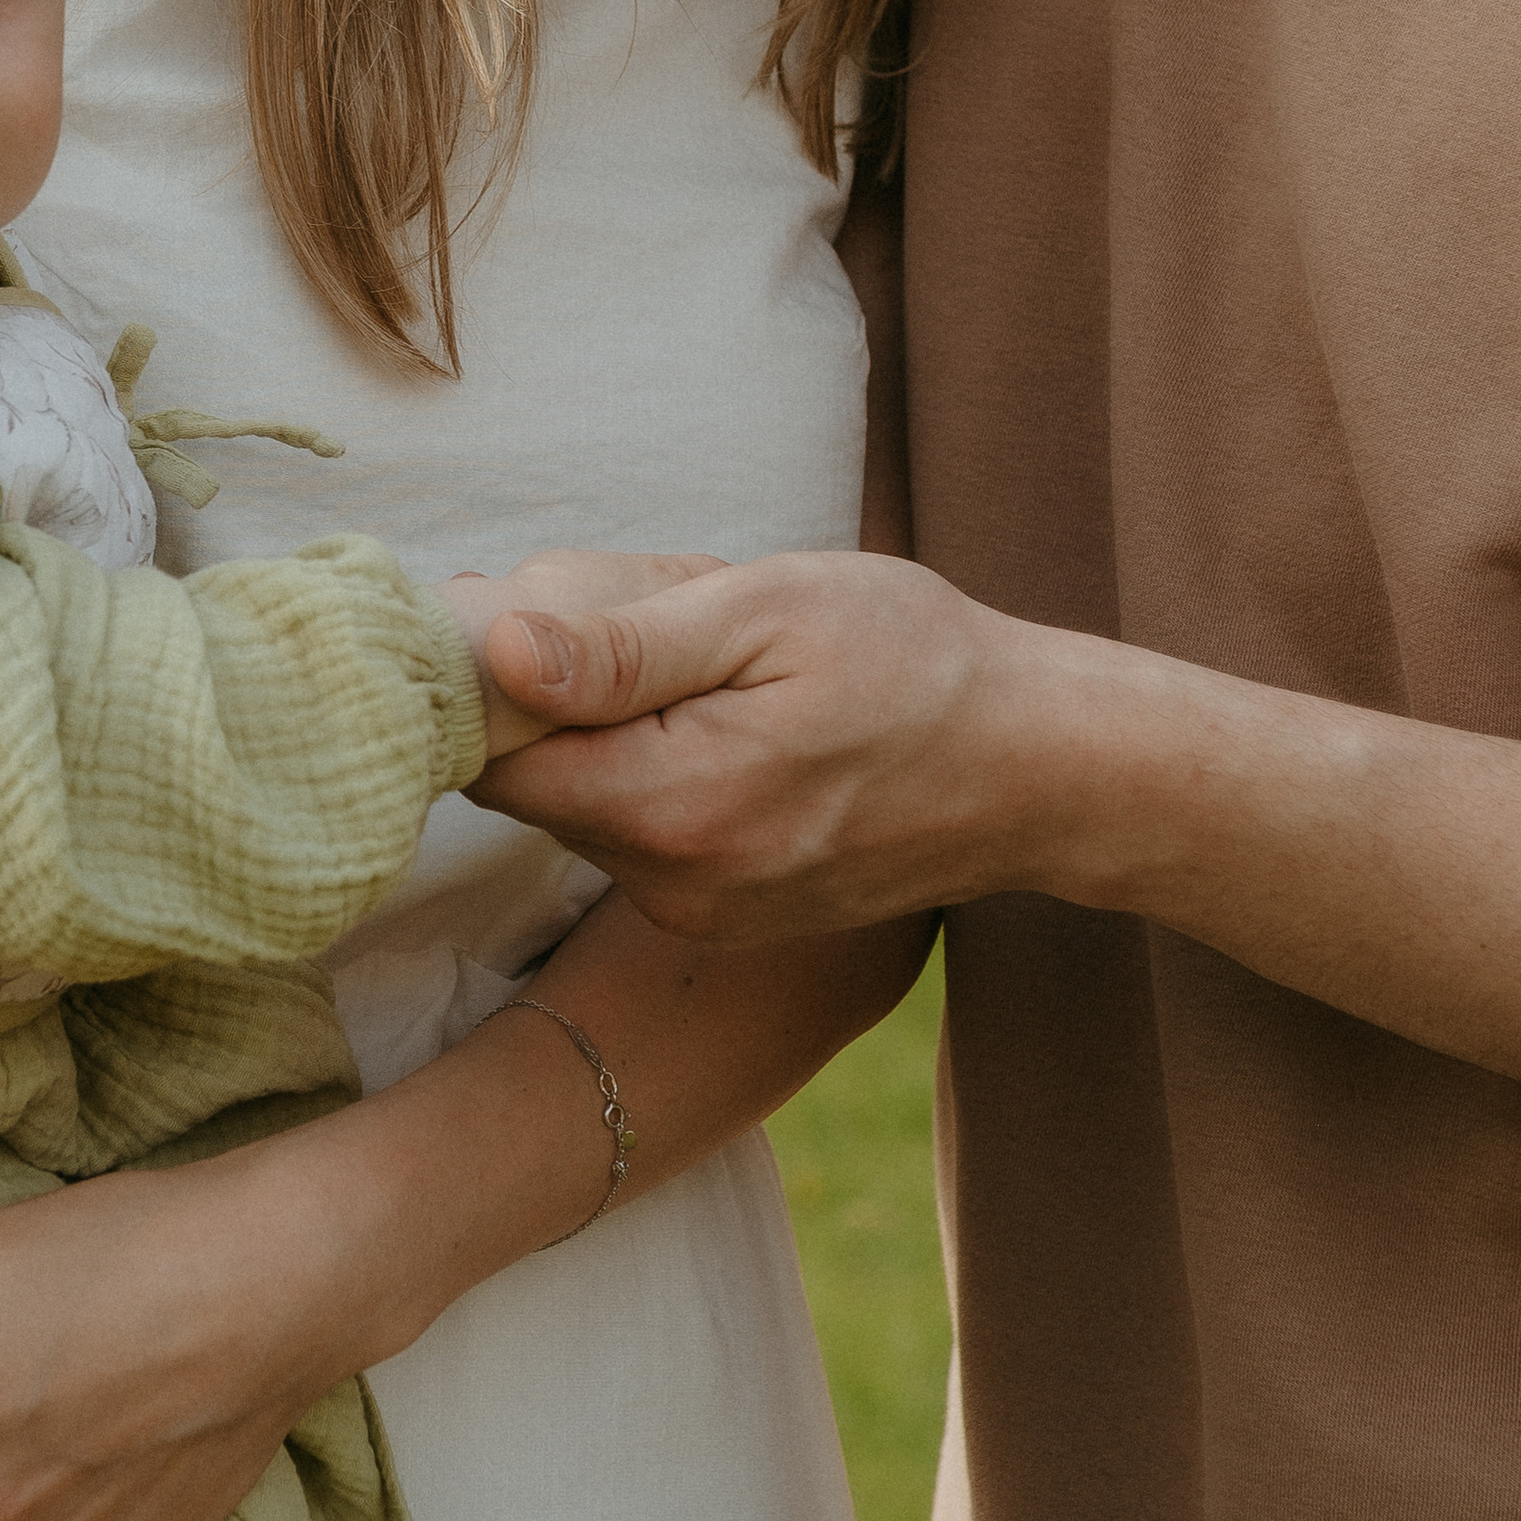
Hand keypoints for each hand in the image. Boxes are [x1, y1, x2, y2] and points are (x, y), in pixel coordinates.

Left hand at [470, 548, 1076, 936]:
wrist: (1037, 765)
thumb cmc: (913, 661)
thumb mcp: (766, 611)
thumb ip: (620, 643)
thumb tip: (489, 648)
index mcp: (674, 807)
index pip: (492, 755)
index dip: (482, 673)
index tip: (528, 602)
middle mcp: (673, 887)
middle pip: (530, 778)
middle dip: (554, 690)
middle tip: (649, 613)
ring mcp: (699, 914)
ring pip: (582, 802)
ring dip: (608, 727)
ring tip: (712, 667)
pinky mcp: (722, 918)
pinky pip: (637, 832)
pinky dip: (652, 767)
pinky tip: (732, 721)